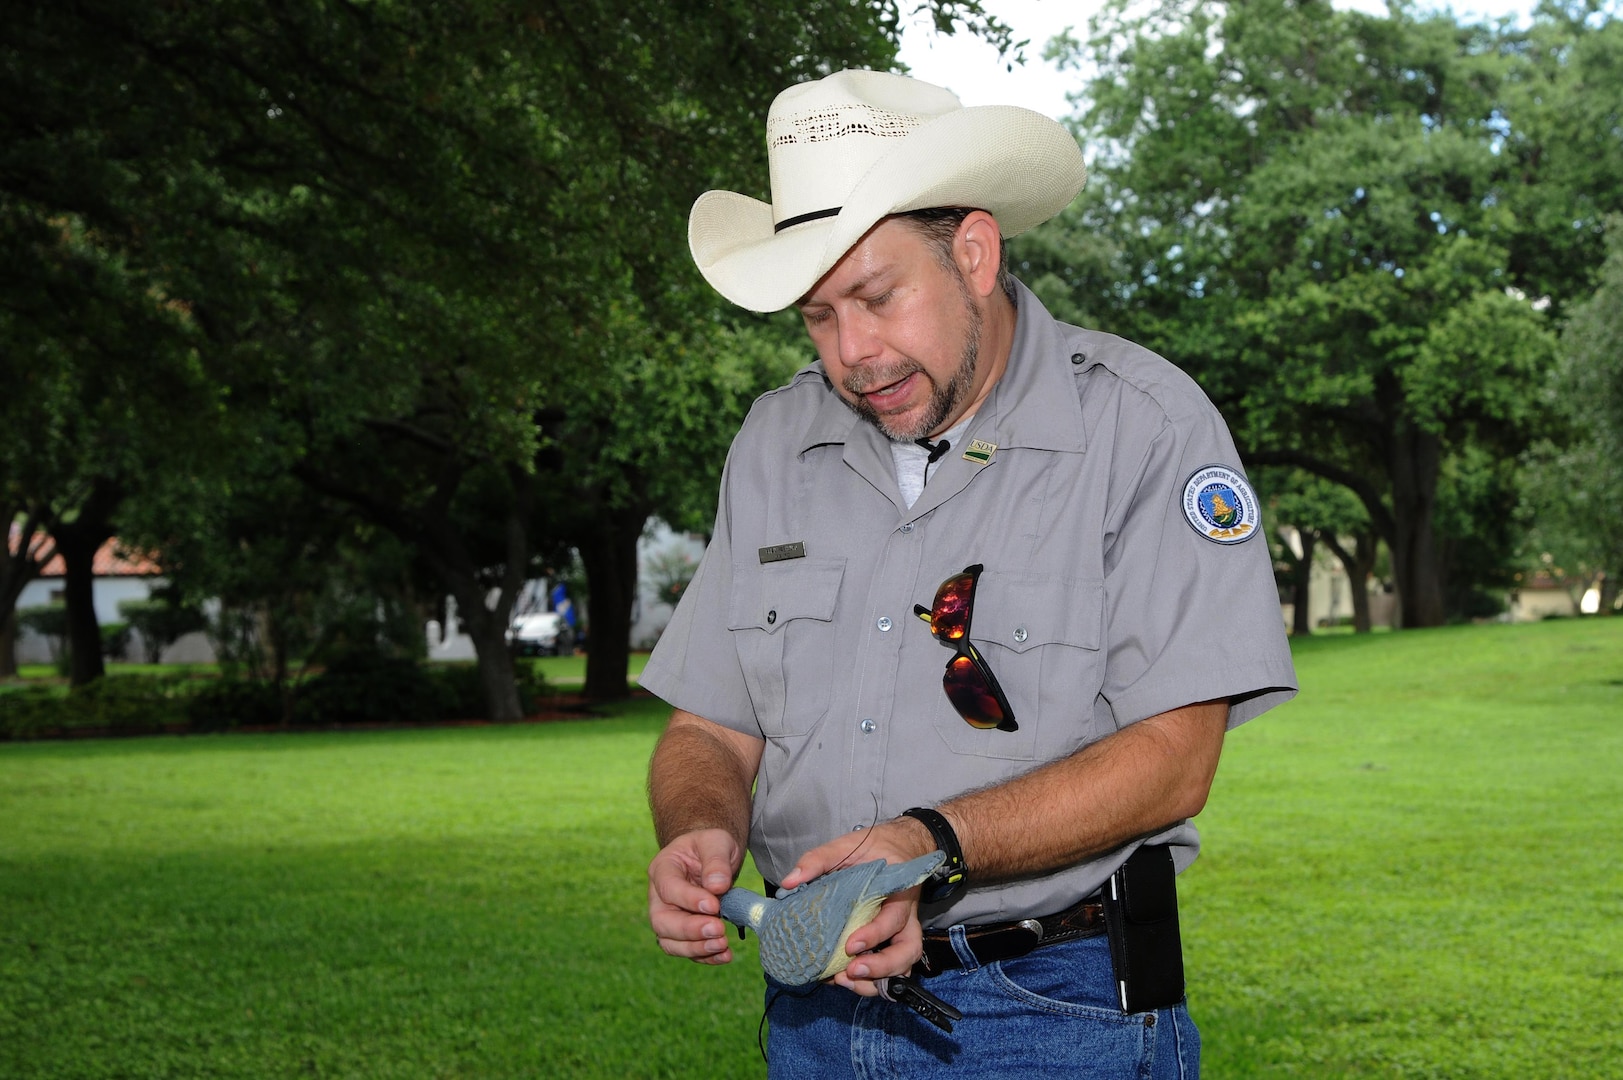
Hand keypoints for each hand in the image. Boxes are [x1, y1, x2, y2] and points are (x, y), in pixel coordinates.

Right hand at [647, 828, 742, 965]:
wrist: (713, 856)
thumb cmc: (711, 846)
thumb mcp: (717, 841)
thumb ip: (716, 861)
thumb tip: (717, 887)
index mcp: (663, 868)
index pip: (668, 888)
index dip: (689, 900)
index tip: (715, 906)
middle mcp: (658, 896)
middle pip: (662, 921)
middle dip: (689, 930)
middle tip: (718, 930)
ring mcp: (668, 916)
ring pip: (670, 942)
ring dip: (696, 948)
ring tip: (723, 946)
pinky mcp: (682, 933)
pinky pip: (687, 950)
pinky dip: (705, 957)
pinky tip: (725, 955)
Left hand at [778, 818, 934, 995]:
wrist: (898, 846)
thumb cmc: (872, 847)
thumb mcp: (845, 846)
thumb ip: (817, 860)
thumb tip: (788, 882)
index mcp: (898, 891)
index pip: (894, 919)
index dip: (874, 935)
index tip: (849, 946)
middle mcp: (905, 916)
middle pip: (908, 951)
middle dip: (881, 968)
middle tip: (851, 972)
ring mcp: (902, 931)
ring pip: (903, 965)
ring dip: (876, 980)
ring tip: (845, 981)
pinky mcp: (893, 941)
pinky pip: (891, 968)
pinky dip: (873, 981)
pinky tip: (845, 981)